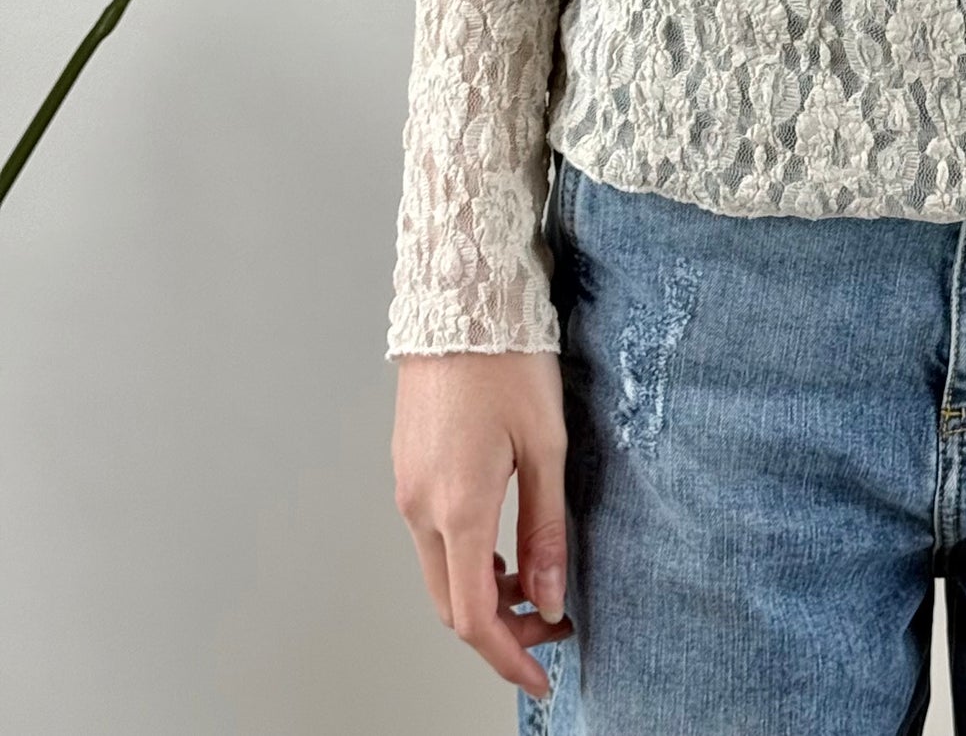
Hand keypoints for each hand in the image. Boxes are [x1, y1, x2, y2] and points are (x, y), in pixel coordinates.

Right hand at [392, 350, 573, 702]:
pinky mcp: (407, 466)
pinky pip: (431, 536)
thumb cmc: (509, 358)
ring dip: (482, 593)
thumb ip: (546, 528)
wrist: (460, 295)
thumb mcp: (546, 444)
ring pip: (439, 570)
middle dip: (499, 630)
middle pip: (450, 602)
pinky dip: (466, 558)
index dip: (509, 657)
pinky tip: (503, 544)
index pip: (475, 616)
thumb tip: (548, 599)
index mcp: (457, 506)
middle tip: (552, 630)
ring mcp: (407, 486)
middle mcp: (420, 506)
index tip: (543, 676)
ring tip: (534, 585)